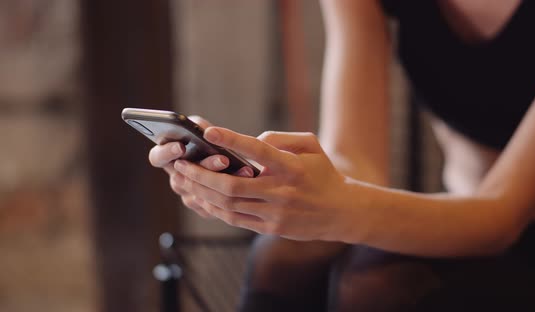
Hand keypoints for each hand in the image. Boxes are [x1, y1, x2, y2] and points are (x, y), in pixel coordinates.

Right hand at [148, 116, 253, 217]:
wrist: (237, 163)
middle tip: (224, 160)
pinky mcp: (205, 206)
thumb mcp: (205, 130)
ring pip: (201, 191)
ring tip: (246, 170)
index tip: (182, 146)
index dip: (167, 153)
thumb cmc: (214, 140)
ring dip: (225, 179)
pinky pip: (216, 203)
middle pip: (183, 177)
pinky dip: (235, 189)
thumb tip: (201, 127)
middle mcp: (176, 177)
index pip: (157, 157)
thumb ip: (199, 128)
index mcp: (168, 156)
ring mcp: (188, 194)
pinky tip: (250, 180)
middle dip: (206, 167)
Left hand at [170, 127, 360, 241]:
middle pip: (233, 186)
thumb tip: (250, 140)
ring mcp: (275, 214)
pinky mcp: (271, 228)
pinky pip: (234, 219)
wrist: (341, 212)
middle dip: (201, 175)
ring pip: (228, 205)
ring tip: (182, 179)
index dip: (232, 141)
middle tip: (180, 163)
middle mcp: (283, 192)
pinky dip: (213, 208)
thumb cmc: (323, 173)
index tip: (209, 132)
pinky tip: (199, 197)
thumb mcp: (311, 146)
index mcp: (293, 167)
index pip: (259, 152)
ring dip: (201, 192)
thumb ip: (281, 138)